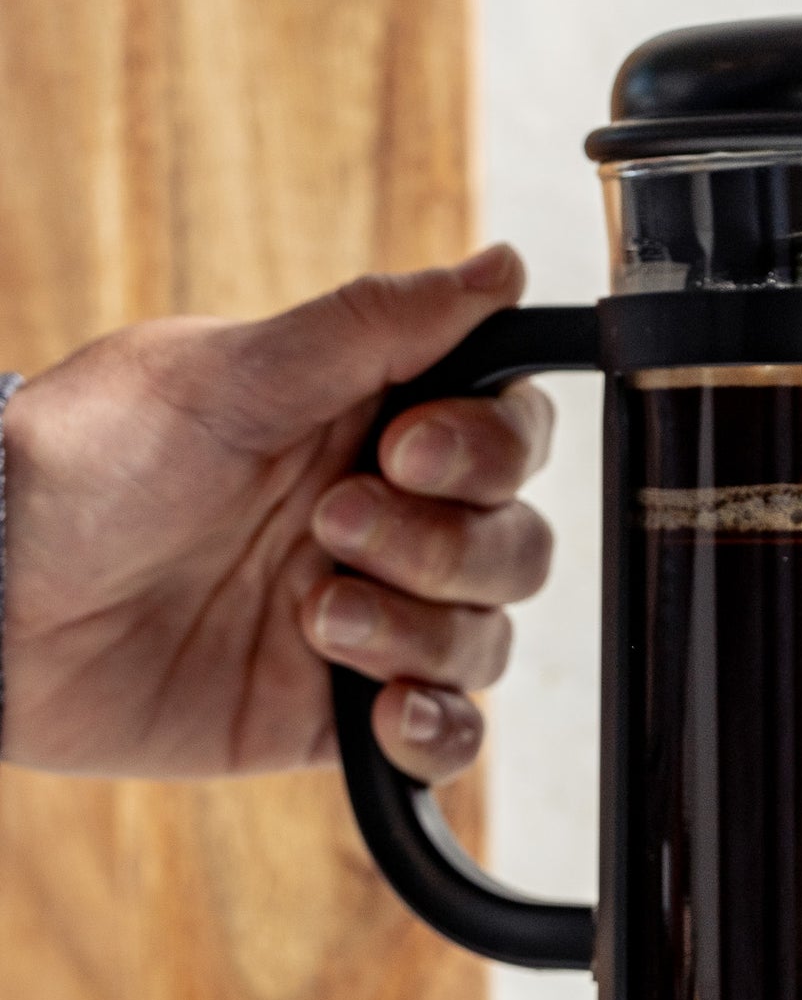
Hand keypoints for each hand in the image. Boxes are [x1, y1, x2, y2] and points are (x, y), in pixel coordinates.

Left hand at [0, 247, 551, 784]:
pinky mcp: (329, 713)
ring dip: (422, 630)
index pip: (513, 435)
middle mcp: (388, 521)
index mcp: (375, 426)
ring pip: (486, 637)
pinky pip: (441, 735)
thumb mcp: (234, 373)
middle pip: (516, 542)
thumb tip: (506, 264)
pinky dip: (436, 730)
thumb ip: (380, 324)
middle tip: (328, 526)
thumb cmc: (87, 463)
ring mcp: (366, 618)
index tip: (408, 449)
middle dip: (441, 544)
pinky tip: (383, 711)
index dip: (491, 450)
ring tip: (313, 616)